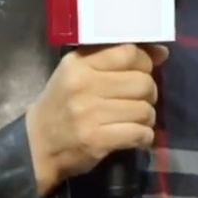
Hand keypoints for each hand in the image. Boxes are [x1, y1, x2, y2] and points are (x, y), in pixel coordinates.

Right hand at [24, 44, 168, 196]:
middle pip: (142, 82)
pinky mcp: (96, 140)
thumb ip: (115, 59)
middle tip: (138, 100)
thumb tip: (161, 52)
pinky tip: (135, 137)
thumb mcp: (77, 73)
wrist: (36, 145)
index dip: (146, 62)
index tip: (144, 71)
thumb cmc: (61, 105)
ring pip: (144, 109)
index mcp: (80, 64)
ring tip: (134, 120)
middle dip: (149, 93)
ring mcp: (89, 114)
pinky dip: (144, 137)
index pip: (129, 53)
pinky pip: (138, 133)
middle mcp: (84, 85)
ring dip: (146, 117)